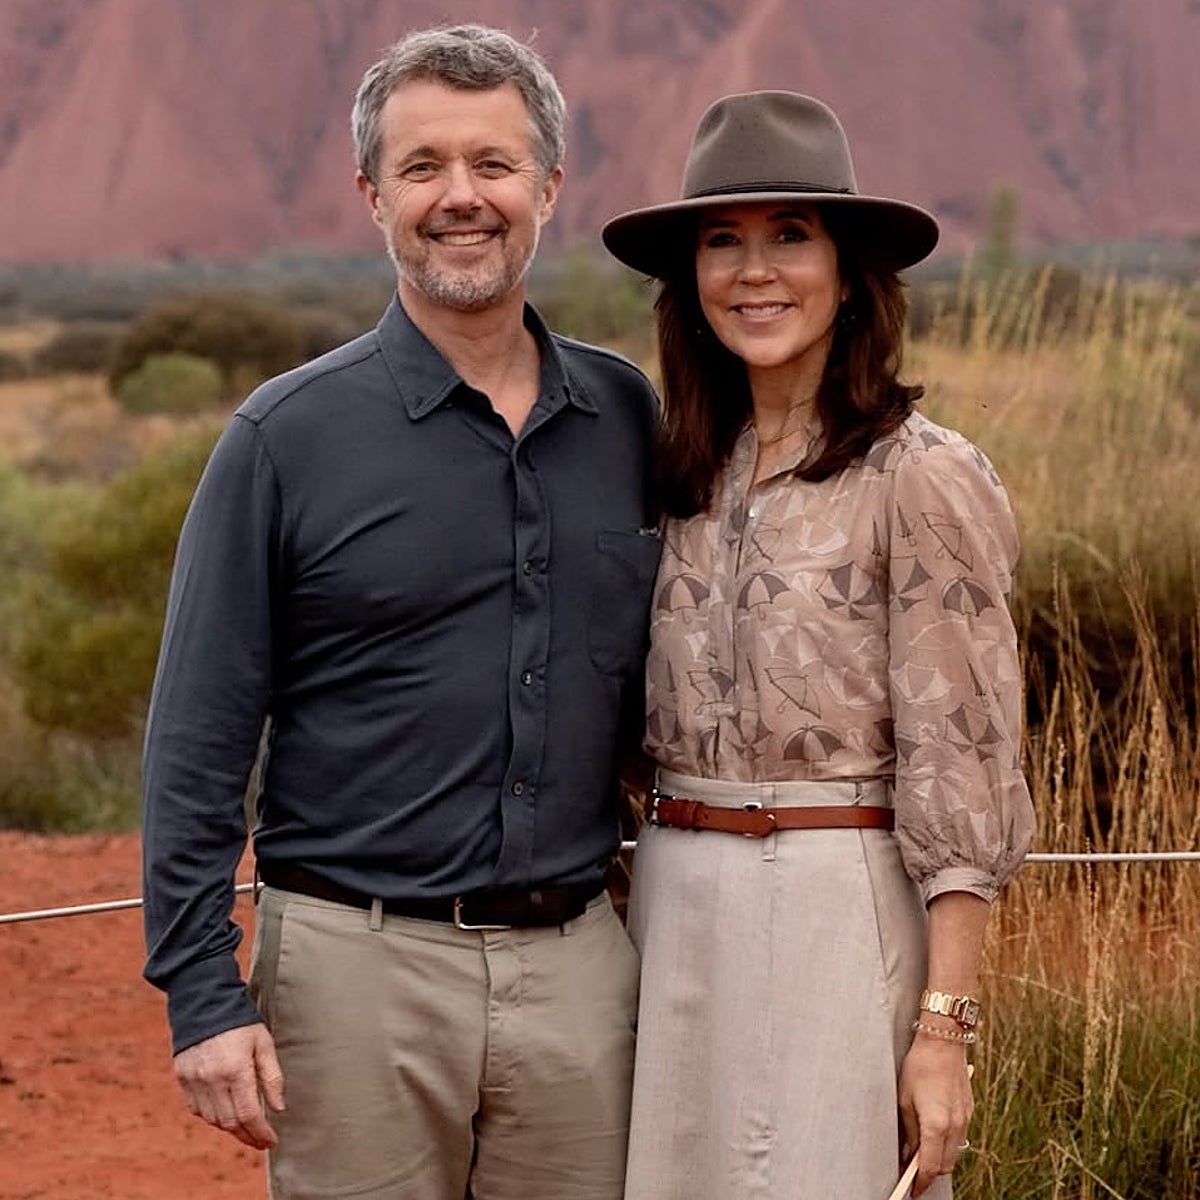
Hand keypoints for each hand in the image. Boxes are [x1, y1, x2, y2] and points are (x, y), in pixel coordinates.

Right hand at [173, 1023, 284, 1149]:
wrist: (204, 1002)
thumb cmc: (240, 1021)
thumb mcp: (263, 1043)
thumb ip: (271, 1076)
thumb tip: (279, 1108)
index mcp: (236, 1070)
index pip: (248, 1114)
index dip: (261, 1133)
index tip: (271, 1141)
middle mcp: (212, 1080)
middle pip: (230, 1123)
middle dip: (247, 1136)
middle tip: (261, 1140)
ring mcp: (194, 1081)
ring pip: (213, 1119)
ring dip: (230, 1127)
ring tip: (246, 1127)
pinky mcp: (183, 1079)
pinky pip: (197, 1109)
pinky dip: (212, 1115)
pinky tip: (225, 1111)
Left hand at [897, 1034, 972, 1196]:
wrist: (943, 1042)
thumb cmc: (920, 1066)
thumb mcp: (904, 1099)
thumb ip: (909, 1130)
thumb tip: (907, 1152)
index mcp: (936, 1125)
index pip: (930, 1166)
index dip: (920, 1182)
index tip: (912, 1190)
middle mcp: (955, 1126)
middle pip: (945, 1164)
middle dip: (930, 1172)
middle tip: (913, 1171)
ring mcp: (965, 1119)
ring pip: (954, 1153)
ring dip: (940, 1158)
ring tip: (921, 1151)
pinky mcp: (969, 1112)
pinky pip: (960, 1137)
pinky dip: (948, 1143)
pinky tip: (934, 1134)